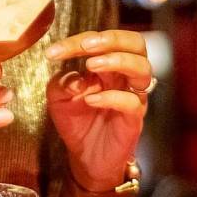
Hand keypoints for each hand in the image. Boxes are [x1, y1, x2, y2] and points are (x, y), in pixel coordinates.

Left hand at [45, 29, 151, 191]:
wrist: (85, 157)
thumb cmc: (76, 122)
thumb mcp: (58, 98)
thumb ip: (61, 82)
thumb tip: (76, 77)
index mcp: (108, 65)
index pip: (100, 41)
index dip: (77, 41)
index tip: (53, 52)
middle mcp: (124, 76)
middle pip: (136, 43)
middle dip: (112, 39)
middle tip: (86, 46)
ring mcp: (133, 96)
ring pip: (143, 67)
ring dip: (117, 61)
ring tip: (92, 65)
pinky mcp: (134, 119)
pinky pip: (133, 102)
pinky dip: (113, 97)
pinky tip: (92, 99)